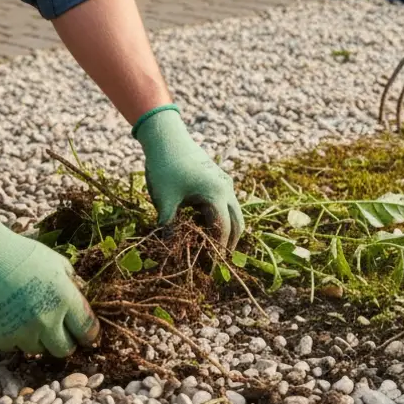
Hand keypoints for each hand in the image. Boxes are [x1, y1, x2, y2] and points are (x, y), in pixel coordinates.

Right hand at [0, 202, 99, 356]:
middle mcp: (47, 321)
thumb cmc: (20, 254)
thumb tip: (81, 297)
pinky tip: (5, 318)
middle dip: (63, 342)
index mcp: (66, 300)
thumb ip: (72, 283)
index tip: (85, 336)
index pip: (87, 331)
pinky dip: (11, 337)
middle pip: (64, 349)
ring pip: (37, 350)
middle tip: (56, 332)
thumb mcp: (57, 262)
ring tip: (26, 318)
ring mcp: (22, 332)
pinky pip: (11, 346)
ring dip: (36, 339)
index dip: (87, 335)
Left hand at [133, 105, 243, 247]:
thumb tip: (167, 249)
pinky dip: (219, 217)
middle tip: (220, 261)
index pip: (224, 229)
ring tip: (211, 246)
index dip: (219, 249)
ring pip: (233, 212)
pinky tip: (201, 225)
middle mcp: (226, 189)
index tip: (213, 266)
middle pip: (238, 223)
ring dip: (226, 229)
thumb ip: (168, 225)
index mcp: (217, 194)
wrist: (166, 137)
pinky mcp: (218, 179)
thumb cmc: (165, 166)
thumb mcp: (165, 199)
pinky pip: (225, 203)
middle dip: (231, 242)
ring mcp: (224, 183)